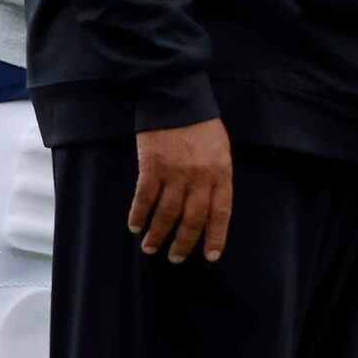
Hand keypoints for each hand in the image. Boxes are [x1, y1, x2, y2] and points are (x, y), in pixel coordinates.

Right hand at [130, 118, 232, 262]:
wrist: (177, 99)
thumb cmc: (201, 126)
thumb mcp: (220, 151)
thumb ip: (217, 178)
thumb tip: (208, 207)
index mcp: (221, 173)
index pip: (220, 212)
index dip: (215, 236)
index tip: (211, 256)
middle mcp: (199, 177)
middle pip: (192, 219)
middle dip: (183, 243)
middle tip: (175, 258)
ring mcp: (175, 173)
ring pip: (167, 213)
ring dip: (158, 234)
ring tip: (151, 248)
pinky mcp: (151, 166)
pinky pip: (144, 198)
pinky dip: (139, 214)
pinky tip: (135, 226)